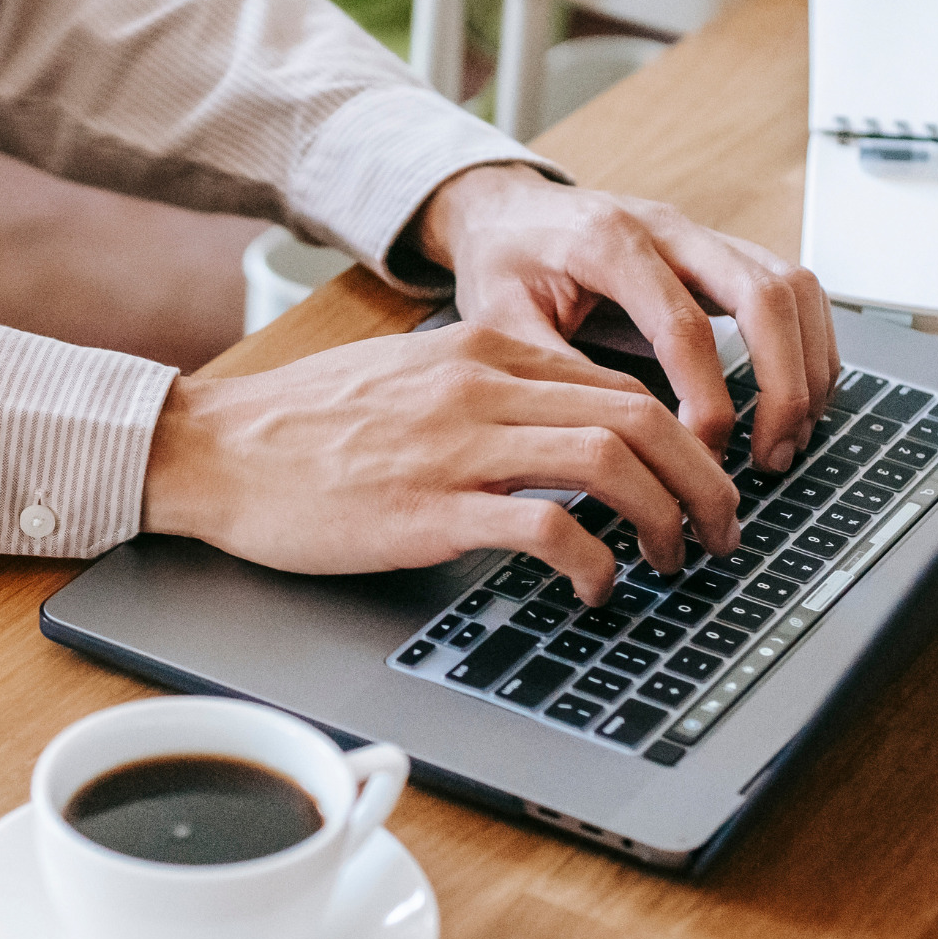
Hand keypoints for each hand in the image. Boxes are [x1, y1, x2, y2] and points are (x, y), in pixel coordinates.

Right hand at [141, 325, 740, 602]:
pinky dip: (593, 562)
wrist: (216, 449)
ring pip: (610, 461)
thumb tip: (561, 426)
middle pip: (639, 416)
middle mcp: (480, 386)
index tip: (701, 480)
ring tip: (677, 560)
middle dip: (704, 479)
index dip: (684, 436)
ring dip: (667, 516)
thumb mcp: (407, 378)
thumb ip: (484, 390)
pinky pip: (544, 529)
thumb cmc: (304, 425)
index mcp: (480, 351)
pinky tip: (597, 587)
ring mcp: (456, 446)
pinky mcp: (428, 509)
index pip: (620, 381)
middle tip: (722, 529)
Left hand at [417, 166, 838, 471]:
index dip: (706, 400)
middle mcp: (668, 227)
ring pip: (794, 286)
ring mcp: (702, 234)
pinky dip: (808, 345)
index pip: (683, 326)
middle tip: (772, 457)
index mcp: (608, 242)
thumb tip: (618, 443)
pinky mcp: (719, 250)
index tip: (701, 458)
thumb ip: (554, 374)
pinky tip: (793, 398)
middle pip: (765, 294)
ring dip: (808, 366)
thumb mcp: (498, 321)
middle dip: (784, 384)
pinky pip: (791, 288)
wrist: (504, 210)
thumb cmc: (501, 262)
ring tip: (790, 437)